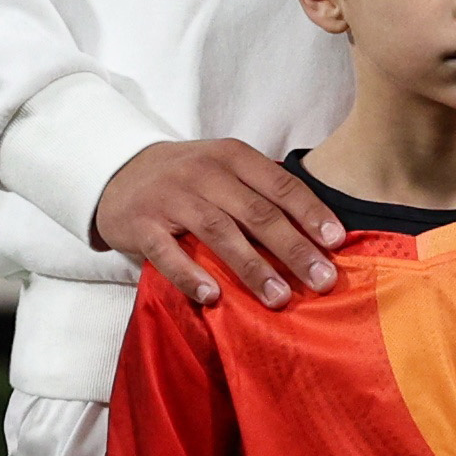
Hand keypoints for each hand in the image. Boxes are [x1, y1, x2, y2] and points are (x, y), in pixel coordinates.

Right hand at [91, 139, 339, 308]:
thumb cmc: (187, 179)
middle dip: (293, 248)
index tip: (336, 242)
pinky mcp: (141, 224)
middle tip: (322, 280)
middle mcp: (203, 173)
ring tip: (279, 297)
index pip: (280, 185)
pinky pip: (168, 253)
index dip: (311, 213)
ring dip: (252, 267)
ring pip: (218, 232)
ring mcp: (170, 198)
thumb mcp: (225, 170)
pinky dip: (191, 275)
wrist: (118, 173)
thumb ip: (262, 193)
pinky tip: (213, 297)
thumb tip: (319, 236)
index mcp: (232, 157)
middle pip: (256, 212)